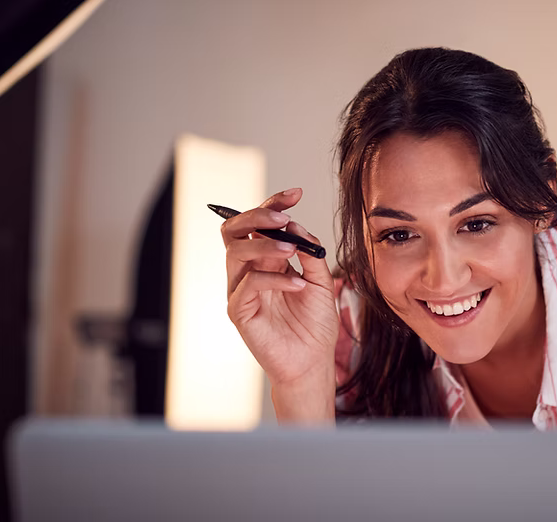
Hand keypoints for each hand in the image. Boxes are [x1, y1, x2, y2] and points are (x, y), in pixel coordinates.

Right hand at [221, 188, 337, 387]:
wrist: (312, 362)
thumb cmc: (314, 324)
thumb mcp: (322, 281)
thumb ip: (311, 253)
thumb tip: (297, 226)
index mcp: (267, 260)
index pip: (258, 224)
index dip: (273, 205)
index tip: (295, 194)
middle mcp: (249, 271)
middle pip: (234, 230)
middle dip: (257, 217)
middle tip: (284, 219)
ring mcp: (241, 291)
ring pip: (236, 253)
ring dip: (265, 245)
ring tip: (293, 250)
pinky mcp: (240, 312)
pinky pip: (249, 285)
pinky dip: (276, 278)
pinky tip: (299, 284)